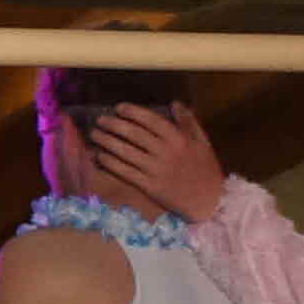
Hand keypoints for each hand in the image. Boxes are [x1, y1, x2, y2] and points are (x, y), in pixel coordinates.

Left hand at [88, 101, 228, 222]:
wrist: (209, 200)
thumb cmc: (205, 169)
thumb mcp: (202, 141)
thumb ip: (188, 121)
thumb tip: (175, 103)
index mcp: (179, 138)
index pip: (151, 120)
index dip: (133, 112)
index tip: (119, 108)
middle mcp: (165, 152)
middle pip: (134, 134)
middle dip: (114, 125)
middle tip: (100, 120)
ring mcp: (156, 169)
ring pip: (126, 152)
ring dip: (107, 141)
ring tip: (95, 134)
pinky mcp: (149, 186)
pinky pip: (125, 172)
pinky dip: (111, 163)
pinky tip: (100, 156)